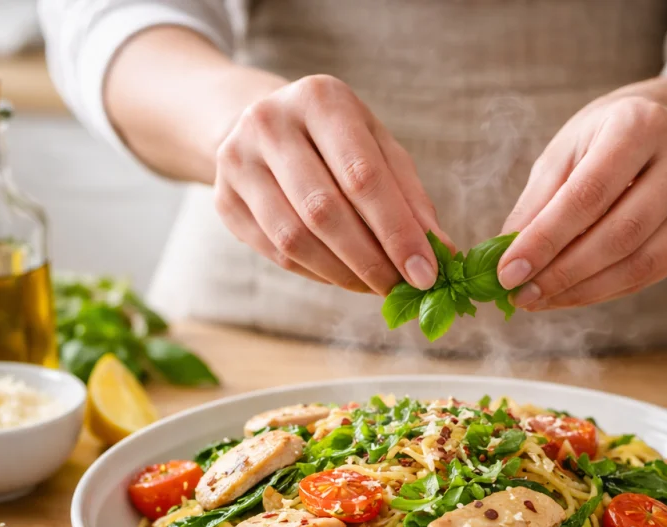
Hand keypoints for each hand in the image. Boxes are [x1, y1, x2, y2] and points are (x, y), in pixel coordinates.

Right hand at [214, 75, 444, 293]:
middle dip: (369, 260)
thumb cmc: (336, 139)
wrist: (262, 124)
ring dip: (343, 274)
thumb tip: (442, 251)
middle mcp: (270, 123)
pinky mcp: (223, 198)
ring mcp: (237, 161)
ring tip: (375, 286)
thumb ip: (410, 196)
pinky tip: (343, 276)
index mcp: (320, 99)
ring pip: (294, 238)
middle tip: (400, 288)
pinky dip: (317, 273)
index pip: (362, 175)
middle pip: (324, 210)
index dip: (396, 231)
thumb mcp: (379, 148)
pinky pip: (275, 252)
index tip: (425, 273)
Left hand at [497, 93, 666, 309]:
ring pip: (639, 263)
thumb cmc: (602, 138)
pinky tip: (570, 295)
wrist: (660, 130)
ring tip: (539, 299)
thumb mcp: (565, 152)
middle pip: (620, 234)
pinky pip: (650, 275)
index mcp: (641, 124)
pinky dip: (604, 290)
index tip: (509, 272)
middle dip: (563, 272)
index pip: (589, 195)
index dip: (546, 239)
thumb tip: (507, 256)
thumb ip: (537, 202)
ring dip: (582, 290)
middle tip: (521, 294)